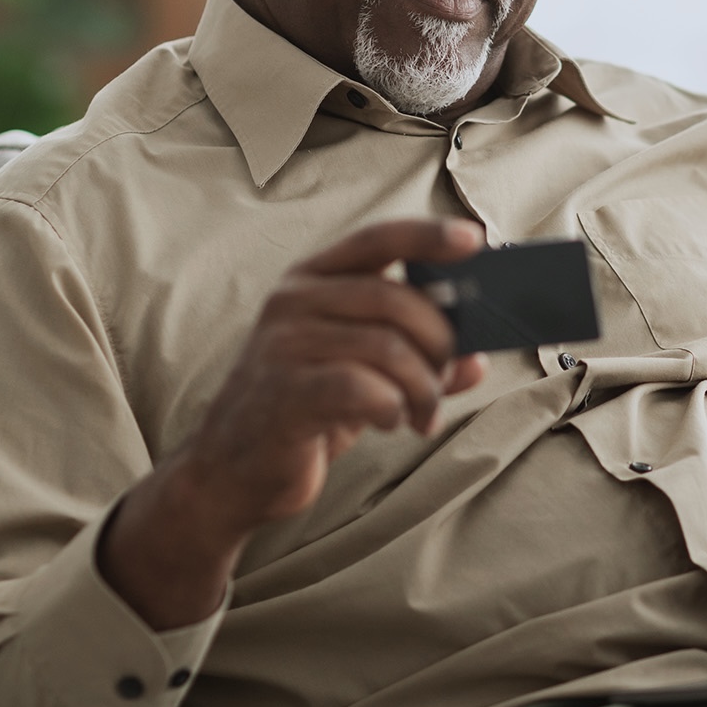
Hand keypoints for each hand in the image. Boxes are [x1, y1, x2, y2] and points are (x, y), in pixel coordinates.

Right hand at [99, 218, 488, 628]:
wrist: (230, 471)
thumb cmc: (300, 410)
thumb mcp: (360, 374)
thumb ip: (413, 359)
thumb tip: (476, 362)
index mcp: (311, 280)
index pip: (376, 239)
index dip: (428, 236)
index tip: (472, 239)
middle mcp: (293, 302)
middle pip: (395, 299)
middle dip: (438, 343)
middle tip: (444, 380)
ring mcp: (283, 345)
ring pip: (387, 347)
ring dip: (422, 387)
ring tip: (422, 415)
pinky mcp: (284, 392)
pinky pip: (363, 388)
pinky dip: (393, 406)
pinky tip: (392, 421)